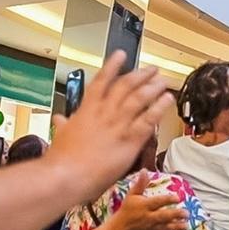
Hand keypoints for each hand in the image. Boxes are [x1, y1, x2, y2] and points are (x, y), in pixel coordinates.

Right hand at [46, 51, 171, 202]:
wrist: (67, 175)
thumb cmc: (61, 159)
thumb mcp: (61, 135)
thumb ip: (64, 125)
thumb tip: (60, 120)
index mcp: (86, 110)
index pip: (101, 81)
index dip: (112, 66)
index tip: (121, 54)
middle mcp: (104, 112)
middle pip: (125, 86)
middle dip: (140, 75)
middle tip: (152, 70)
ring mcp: (118, 124)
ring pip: (139, 98)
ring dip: (152, 87)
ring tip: (163, 80)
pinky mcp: (130, 139)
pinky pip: (149, 119)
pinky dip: (159, 107)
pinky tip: (168, 99)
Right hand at [105, 170, 188, 229]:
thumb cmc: (127, 210)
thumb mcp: (132, 196)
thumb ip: (140, 184)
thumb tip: (145, 170)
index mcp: (144, 206)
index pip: (157, 202)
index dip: (167, 200)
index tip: (177, 197)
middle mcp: (149, 218)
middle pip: (163, 216)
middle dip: (175, 215)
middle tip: (186, 213)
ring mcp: (152, 229)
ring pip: (167, 228)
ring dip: (177, 227)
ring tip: (186, 225)